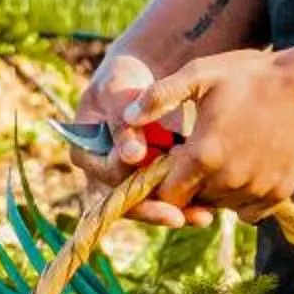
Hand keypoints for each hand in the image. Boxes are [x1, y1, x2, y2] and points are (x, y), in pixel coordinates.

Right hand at [72, 54, 193, 223]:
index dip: (128, 179)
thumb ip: (121, 122)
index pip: (106, 174)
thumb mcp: (117, 90)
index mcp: (85, 152)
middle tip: (178, 217)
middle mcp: (103, 173)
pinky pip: (167, 196)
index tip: (157, 179)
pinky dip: (187, 201)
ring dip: (175, 211)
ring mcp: (128, 178)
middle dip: (153, 209)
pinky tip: (208, 210)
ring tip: (202, 216)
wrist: (142, 76)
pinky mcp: (151, 179)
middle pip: (126, 200)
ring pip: (149, 204)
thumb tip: (132, 157)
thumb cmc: (122, 79)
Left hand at [128, 48, 293, 219]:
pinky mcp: (278, 195)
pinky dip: (244, 195)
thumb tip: (127, 117)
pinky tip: (249, 163)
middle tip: (204, 150)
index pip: (168, 194)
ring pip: (222, 206)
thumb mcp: (201, 74)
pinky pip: (249, 211)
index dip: (165, 180)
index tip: (174, 158)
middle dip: (191, 184)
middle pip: (194, 202)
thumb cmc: (250, 76)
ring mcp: (256, 190)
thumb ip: (160, 96)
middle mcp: (228, 181)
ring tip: (228, 150)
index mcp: (204, 155)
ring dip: (217, 189)